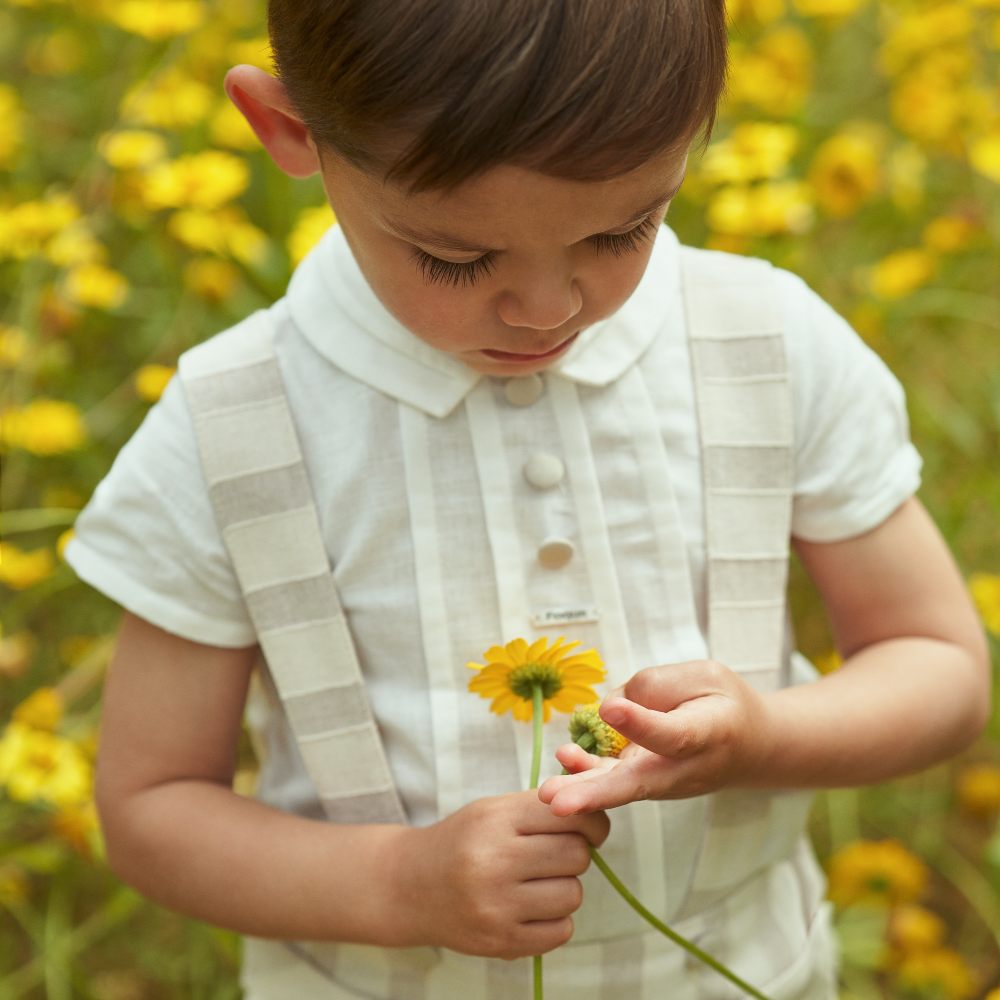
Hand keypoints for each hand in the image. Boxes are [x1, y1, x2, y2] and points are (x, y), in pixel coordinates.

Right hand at [389, 789, 609, 958]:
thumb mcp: (493, 810)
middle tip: (553, 855)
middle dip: (574, 854)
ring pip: (573, 894)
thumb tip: (599, 810)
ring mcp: (497, 905)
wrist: (409, 887)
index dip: (592, 821)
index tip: (590, 828)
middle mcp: (495, 861)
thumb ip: (541, 808)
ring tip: (537, 882)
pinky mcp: (501, 941)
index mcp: (495, 819)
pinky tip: (531, 908)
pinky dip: (555, 920)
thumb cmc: (462, 841)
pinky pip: (561, 931)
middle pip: (577, 855)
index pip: (570, 815)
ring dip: (564, 888)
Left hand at [538, 660, 772, 814]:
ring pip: (620, 789)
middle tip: (558, 804)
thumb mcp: (704, 675)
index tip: (611, 709)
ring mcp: (662, 781)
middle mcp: (683, 767)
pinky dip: (587, 775)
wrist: (750, 746)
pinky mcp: (643, 780)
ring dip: (583, 793)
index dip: (641, 723)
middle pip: (638, 782)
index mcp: (708, 734)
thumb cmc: (723, 703)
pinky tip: (565, 760)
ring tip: (549, 797)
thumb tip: (610, 709)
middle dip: (596, 793)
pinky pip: (614, 781)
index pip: (672, 734)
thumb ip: (657, 686)